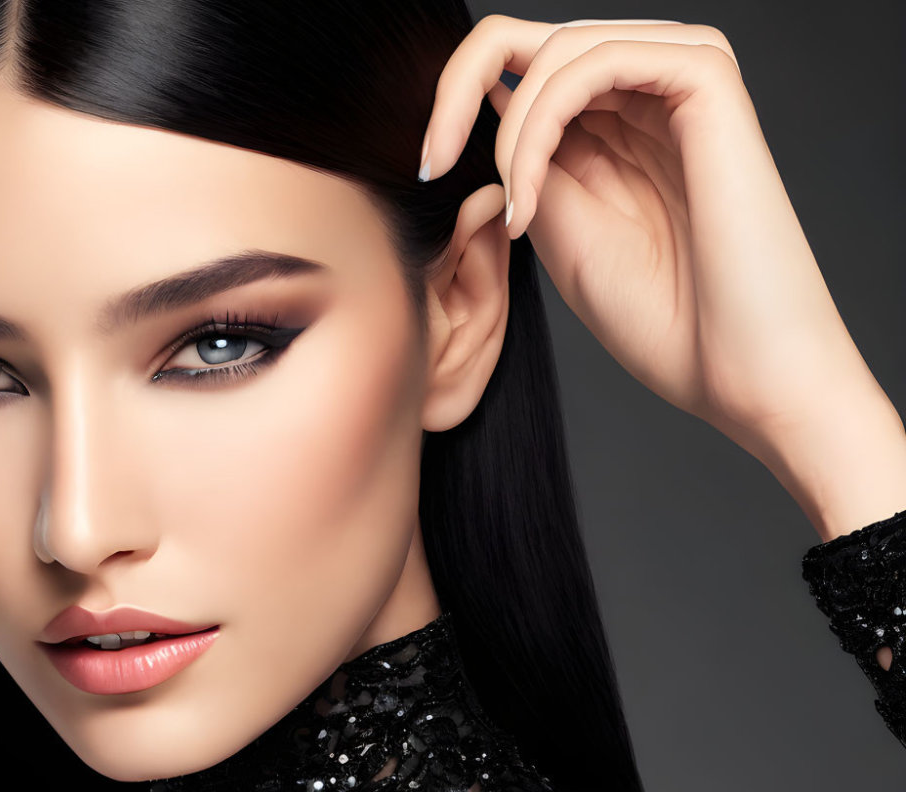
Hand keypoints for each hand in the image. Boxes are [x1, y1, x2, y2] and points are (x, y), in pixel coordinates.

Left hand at [418, 16, 896, 464]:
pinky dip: (544, 120)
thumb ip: (529, 163)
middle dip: (459, 92)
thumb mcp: (561, 233)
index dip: (456, 100)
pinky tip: (535, 191)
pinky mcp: (707, 80)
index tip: (424, 166)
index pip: (523, 71)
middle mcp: (646, 97)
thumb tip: (483, 110)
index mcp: (617, 131)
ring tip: (519, 213)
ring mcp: (679, 82)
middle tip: (430, 163)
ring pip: (558, 49)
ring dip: (510, 130)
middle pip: (531, 42)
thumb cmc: (663, 321)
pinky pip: (598, 58)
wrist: (741, 375)